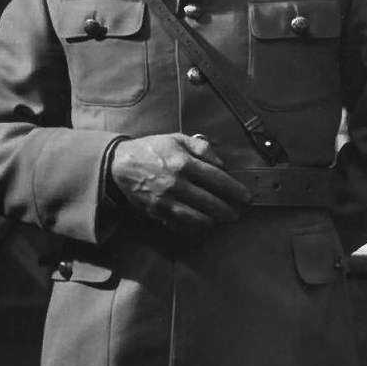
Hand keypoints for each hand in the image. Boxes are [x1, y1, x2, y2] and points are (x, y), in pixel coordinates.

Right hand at [108, 133, 251, 233]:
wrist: (120, 164)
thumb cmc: (151, 149)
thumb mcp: (177, 139)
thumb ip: (202, 147)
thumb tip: (221, 163)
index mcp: (183, 163)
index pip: (217, 179)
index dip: (234, 189)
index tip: (246, 197)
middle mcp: (176, 184)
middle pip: (209, 202)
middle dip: (227, 210)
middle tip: (236, 213)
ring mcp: (166, 200)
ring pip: (196, 217)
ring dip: (212, 220)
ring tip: (220, 219)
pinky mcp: (157, 212)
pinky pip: (179, 224)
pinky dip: (192, 227)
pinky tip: (201, 224)